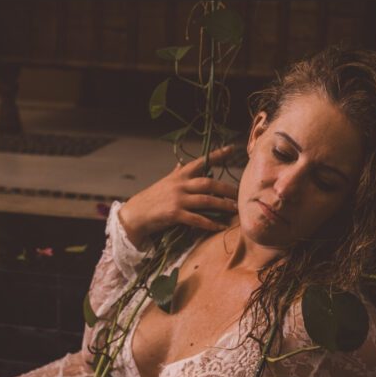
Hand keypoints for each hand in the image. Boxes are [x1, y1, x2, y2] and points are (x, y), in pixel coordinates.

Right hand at [118, 145, 238, 249]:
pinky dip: (209, 223)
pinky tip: (219, 227)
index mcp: (179, 175)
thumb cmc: (152, 198)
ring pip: (206, 200)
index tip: (232, 149)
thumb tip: (181, 163)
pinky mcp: (175, 214)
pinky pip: (197, 219)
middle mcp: (180, 185)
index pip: (201, 162)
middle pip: (209, 183)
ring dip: (223, 205)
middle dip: (226, 188)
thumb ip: (176, 173)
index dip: (217, 155)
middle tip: (240, 193)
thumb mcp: (164, 182)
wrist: (135, 213)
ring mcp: (178, 199)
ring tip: (236, 209)